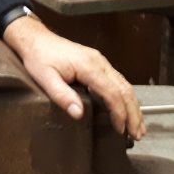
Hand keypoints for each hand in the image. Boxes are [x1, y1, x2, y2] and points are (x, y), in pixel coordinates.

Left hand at [3, 16, 145, 139]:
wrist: (35, 39)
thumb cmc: (39, 57)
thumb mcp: (45, 77)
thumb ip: (62, 95)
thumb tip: (78, 114)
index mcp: (89, 66)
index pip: (112, 93)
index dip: (119, 113)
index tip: (121, 130)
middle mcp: (99, 62)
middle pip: (124, 90)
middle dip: (133, 114)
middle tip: (137, 134)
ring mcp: (100, 62)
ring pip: (125, 85)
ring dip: (133, 107)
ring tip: (138, 127)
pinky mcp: (98, 63)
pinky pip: (118, 81)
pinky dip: (126, 97)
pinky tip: (128, 109)